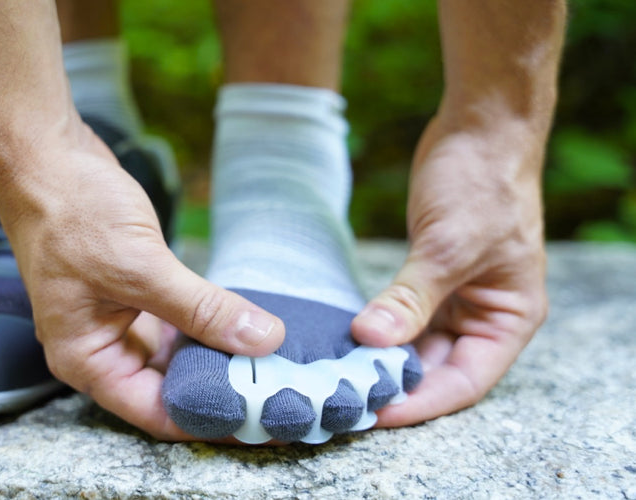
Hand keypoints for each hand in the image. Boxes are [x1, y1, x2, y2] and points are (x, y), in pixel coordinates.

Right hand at [0, 124, 283, 439]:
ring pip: (178, 356)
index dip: (208, 419)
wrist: (47, 158)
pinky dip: (209, 325)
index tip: (259, 417)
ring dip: (218, 357)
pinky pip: (178, 324)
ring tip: (269, 363)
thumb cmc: (70, 213)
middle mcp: (101, 348)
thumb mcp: (140, 267)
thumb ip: (202, 309)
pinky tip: (244, 325)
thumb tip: (262, 340)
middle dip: (220, 389)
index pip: (156, 412)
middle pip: (169, 388)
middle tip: (275, 390)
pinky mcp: (135, 294)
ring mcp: (118, 321)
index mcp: (87, 359)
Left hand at [351, 116, 547, 425]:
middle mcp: (485, 316)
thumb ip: (411, 298)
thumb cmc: (482, 183)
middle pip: (438, 369)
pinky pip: (404, 319)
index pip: (465, 381)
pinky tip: (347, 342)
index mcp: (509, 318)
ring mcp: (457, 299)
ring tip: (340, 376)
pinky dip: (379, 331)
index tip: (376, 413)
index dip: (421, 402)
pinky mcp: (430, 280)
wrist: (479, 129)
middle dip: (396, 385)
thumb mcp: (448, 247)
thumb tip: (371, 340)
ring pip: (417, 347)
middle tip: (346, 398)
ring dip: (383, 360)